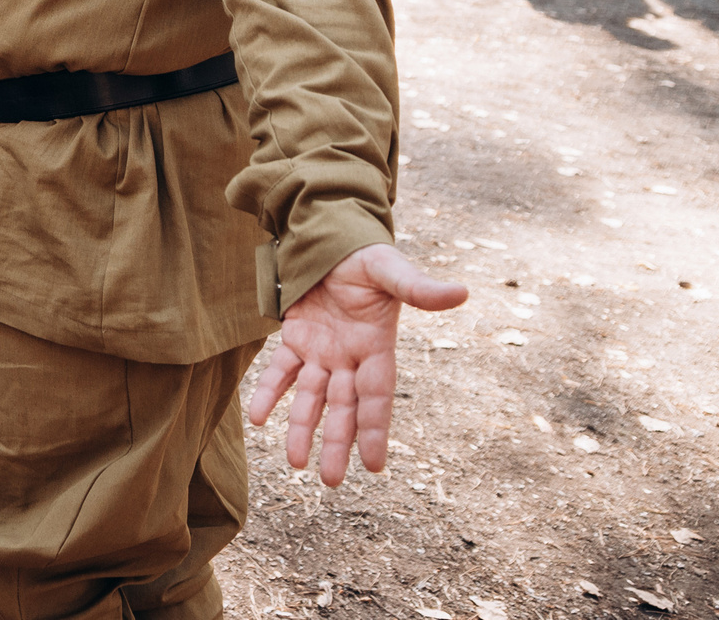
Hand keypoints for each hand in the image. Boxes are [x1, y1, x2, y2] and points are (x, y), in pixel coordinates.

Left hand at [245, 243, 467, 486]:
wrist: (333, 237)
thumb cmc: (367, 255)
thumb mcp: (390, 270)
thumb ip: (418, 287)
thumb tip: (461, 292)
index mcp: (376, 348)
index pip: (376, 398)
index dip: (374, 430)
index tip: (375, 466)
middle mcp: (349, 358)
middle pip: (343, 408)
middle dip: (337, 443)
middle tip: (330, 481)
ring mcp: (322, 350)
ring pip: (310, 397)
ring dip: (301, 428)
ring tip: (294, 463)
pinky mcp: (296, 337)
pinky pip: (279, 370)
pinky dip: (269, 392)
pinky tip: (257, 418)